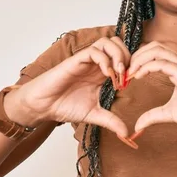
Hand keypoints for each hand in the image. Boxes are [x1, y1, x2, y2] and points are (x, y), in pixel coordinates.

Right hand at [5, 36, 131, 138]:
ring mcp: (87, 60)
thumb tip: (127, 134)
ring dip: (117, 55)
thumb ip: (111, 121)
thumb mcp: (94, 115)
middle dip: (128, 57)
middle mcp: (96, 63)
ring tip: (118, 74)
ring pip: (108, 42)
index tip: (134, 82)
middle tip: (128, 75)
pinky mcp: (76, 60)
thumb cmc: (65, 106)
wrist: (43, 106)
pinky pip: (93, 51)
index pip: (124, 56)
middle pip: (119, 44)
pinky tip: (106, 75)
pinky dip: (104, 60)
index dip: (133, 65)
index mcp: (103, 73)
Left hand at [126, 42, 176, 133]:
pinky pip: (163, 63)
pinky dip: (147, 67)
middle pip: (155, 46)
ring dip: (140, 59)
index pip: (155, 52)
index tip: (128, 75)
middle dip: (137, 55)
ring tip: (131, 73)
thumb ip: (153, 116)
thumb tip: (137, 126)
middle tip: (126, 72)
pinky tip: (139, 77)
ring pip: (158, 50)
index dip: (139, 60)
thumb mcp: (170, 114)